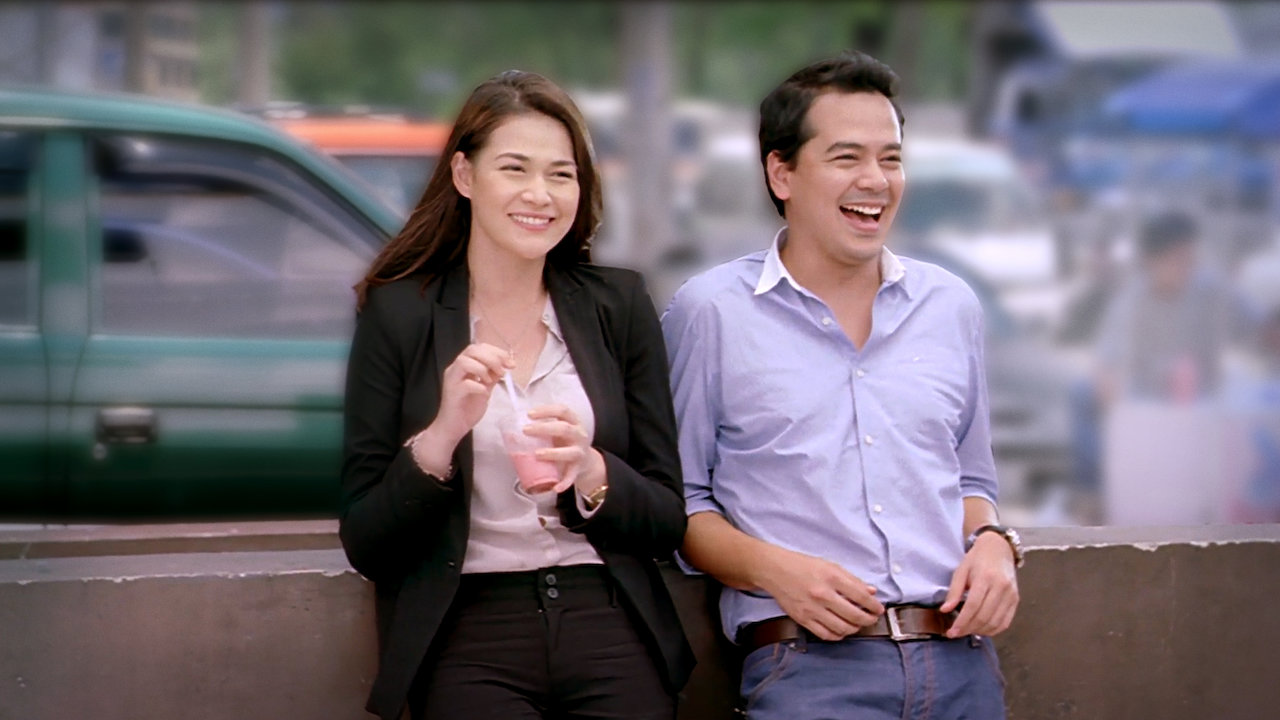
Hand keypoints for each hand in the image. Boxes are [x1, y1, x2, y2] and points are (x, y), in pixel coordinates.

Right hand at [434, 342, 512, 443]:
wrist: (453, 428)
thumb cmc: (467, 409)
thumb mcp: (485, 389)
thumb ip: (492, 376)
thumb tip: (504, 365)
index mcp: (463, 366)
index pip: (479, 348)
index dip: (496, 352)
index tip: (511, 363)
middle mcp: (455, 369)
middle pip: (471, 350)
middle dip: (492, 357)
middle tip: (503, 371)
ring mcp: (452, 380)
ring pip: (464, 361)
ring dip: (482, 369)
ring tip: (490, 381)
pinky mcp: (452, 393)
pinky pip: (465, 383)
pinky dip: (478, 386)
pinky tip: (484, 393)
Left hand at [522, 404, 604, 494]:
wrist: (586, 460)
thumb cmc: (565, 442)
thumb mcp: (557, 432)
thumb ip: (540, 431)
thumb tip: (510, 435)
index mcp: (573, 422)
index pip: (562, 410)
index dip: (547, 410)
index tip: (530, 414)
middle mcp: (579, 435)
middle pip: (564, 428)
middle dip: (544, 428)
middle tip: (526, 431)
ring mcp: (580, 452)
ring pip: (570, 452)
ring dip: (553, 453)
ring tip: (537, 455)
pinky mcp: (578, 468)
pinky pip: (572, 476)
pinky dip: (564, 482)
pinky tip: (555, 487)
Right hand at [754, 545, 884, 640]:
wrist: (775, 570)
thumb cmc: (802, 566)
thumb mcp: (830, 566)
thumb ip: (852, 579)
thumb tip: (871, 592)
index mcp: (832, 577)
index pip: (861, 596)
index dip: (874, 606)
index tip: (879, 609)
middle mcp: (823, 594)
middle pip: (854, 615)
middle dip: (868, 620)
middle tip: (871, 619)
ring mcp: (812, 609)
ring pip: (842, 628)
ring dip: (854, 629)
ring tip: (857, 625)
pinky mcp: (803, 619)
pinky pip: (825, 634)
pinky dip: (838, 635)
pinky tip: (841, 630)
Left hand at [940, 532, 1019, 636]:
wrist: (999, 549)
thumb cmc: (977, 559)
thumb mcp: (961, 570)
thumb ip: (954, 591)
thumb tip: (945, 610)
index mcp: (986, 577)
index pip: (973, 605)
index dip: (962, 621)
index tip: (951, 631)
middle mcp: (1002, 587)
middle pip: (984, 616)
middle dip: (968, 628)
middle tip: (955, 633)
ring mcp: (1011, 595)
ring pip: (995, 622)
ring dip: (979, 631)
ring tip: (966, 631)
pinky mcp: (1016, 600)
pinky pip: (1005, 622)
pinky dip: (993, 630)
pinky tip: (981, 629)